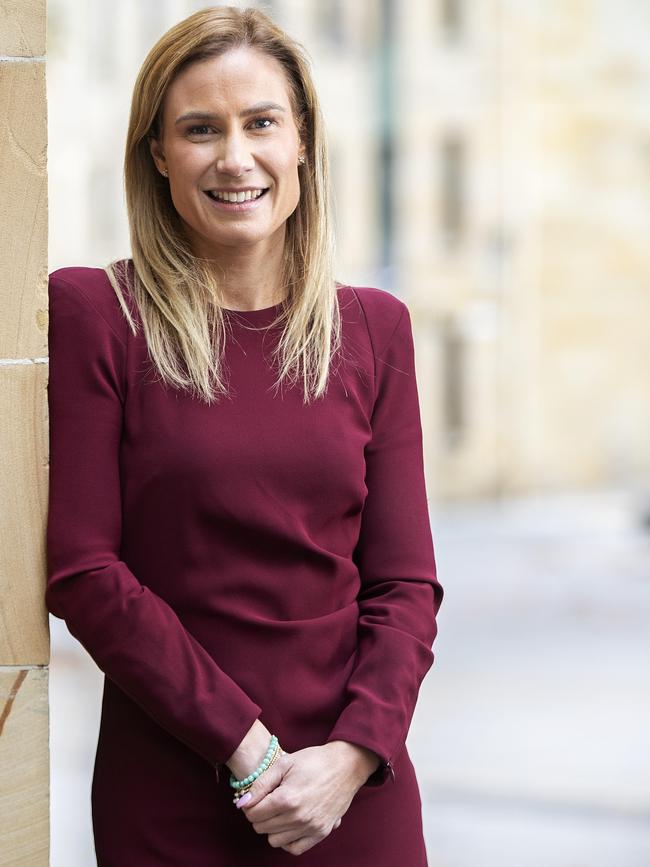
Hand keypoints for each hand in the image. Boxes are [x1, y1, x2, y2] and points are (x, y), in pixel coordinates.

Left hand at [237, 742, 372, 855]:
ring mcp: (311, 827)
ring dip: (272, 828)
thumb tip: (242, 802)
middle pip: (261, 828)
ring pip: (274, 841)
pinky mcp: (321, 832)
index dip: (250, 804)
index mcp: (286, 798)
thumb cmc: (314, 761)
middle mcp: (298, 817)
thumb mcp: (284, 763)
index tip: (257, 796)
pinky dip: (288, 840)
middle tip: (268, 801)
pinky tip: (290, 824)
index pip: (253, 814)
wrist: (346, 765)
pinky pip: (295, 848)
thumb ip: (260, 784)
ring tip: (280, 811)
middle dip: (259, 815)